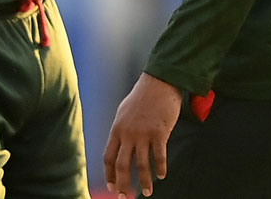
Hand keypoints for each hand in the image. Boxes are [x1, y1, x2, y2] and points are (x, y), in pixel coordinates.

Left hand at [103, 72, 181, 197]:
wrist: (159, 82)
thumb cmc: (142, 97)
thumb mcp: (124, 113)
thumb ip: (121, 131)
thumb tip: (120, 147)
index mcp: (117, 129)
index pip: (108, 158)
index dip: (109, 175)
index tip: (112, 188)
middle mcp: (128, 134)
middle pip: (122, 165)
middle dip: (123, 184)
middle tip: (125, 198)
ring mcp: (143, 134)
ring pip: (141, 165)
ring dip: (144, 182)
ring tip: (148, 193)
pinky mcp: (159, 133)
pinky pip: (159, 156)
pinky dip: (160, 168)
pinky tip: (162, 176)